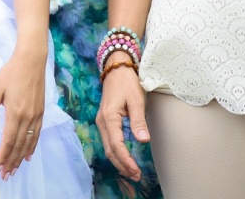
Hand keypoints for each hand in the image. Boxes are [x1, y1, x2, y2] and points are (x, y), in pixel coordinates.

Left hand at [0, 49, 45, 180]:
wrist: (32, 60)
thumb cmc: (11, 72)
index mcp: (14, 112)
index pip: (8, 140)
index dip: (3, 155)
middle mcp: (27, 117)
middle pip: (19, 145)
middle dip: (11, 161)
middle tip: (5, 175)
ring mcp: (36, 116)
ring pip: (29, 142)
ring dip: (20, 157)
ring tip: (14, 169)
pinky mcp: (41, 112)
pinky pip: (37, 134)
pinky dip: (32, 147)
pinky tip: (28, 154)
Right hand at [96, 54, 147, 181]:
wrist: (116, 68)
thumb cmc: (127, 82)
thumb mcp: (137, 99)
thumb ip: (139, 121)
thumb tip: (143, 140)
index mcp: (109, 117)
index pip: (116, 145)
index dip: (126, 160)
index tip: (136, 170)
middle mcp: (102, 121)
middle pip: (110, 150)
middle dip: (122, 165)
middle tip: (135, 176)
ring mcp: (101, 121)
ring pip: (108, 147)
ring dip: (119, 161)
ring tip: (132, 171)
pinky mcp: (105, 120)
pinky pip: (108, 141)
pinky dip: (116, 152)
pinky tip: (124, 157)